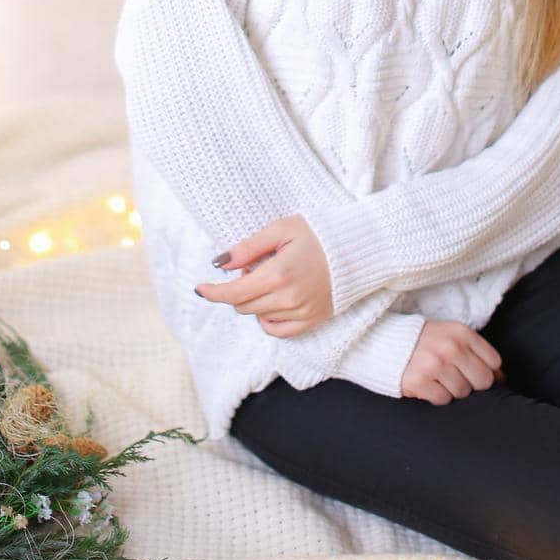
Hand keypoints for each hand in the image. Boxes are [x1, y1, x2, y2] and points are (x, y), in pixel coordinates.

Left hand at [193, 214, 331, 336]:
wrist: (359, 248)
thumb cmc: (319, 233)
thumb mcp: (281, 229)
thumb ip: (248, 247)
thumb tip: (220, 263)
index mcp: (279, 273)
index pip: (234, 293)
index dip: (213, 292)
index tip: (200, 289)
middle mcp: (289, 298)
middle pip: (244, 306)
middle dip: (238, 289)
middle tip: (253, 267)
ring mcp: (302, 312)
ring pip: (258, 317)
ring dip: (254, 301)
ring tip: (270, 278)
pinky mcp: (312, 321)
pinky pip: (278, 330)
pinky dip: (268, 319)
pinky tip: (273, 301)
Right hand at [400, 319, 507, 404]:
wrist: (383, 341)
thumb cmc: (424, 341)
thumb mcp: (451, 336)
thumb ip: (477, 353)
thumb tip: (503, 378)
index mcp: (461, 332)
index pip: (494, 361)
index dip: (487, 370)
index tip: (473, 370)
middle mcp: (450, 347)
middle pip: (482, 381)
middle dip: (472, 383)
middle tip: (454, 375)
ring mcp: (434, 365)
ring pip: (463, 392)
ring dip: (452, 390)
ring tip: (438, 377)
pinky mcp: (419, 382)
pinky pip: (443, 400)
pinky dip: (436, 396)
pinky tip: (427, 383)